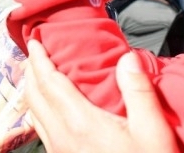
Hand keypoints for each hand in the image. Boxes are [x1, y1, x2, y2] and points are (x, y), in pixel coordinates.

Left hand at [24, 40, 178, 152]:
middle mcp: (62, 136)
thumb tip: (127, 59)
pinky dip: (39, 109)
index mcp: (80, 122)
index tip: (34, 42)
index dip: (39, 59)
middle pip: (34, 95)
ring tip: (36, 76)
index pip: (49, 82)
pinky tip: (49, 109)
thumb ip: (139, 92)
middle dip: (30, 71)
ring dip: (32, 90)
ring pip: (34, 113)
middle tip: (32, 53)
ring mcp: (59, 150)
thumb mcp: (152, 132)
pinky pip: (41, 130)